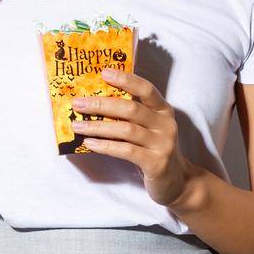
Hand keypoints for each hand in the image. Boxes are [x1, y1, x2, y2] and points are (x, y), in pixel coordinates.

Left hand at [69, 68, 195, 207]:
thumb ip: (131, 115)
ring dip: (98, 127)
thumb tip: (94, 102)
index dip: (126, 79)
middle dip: (101, 104)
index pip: (146, 89)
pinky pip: (126, 151)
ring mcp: (162, 144)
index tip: (103, 73)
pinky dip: (105, 146)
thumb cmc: (154, 150)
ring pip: (126, 130)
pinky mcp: (156, 163)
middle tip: (78, 103)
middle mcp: (165, 124)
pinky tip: (89, 143)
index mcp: (163, 110)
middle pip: (131, 108)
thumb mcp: (149, 128)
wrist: (176, 181)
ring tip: (77, 126)